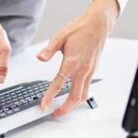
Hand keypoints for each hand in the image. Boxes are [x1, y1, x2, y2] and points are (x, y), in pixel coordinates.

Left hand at [37, 0, 118, 116]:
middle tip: (54, 113)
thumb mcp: (59, 37)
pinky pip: (87, 88)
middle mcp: (82, 69)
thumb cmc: (80, 29)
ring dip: (73, 105)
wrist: (98, 24)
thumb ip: (48, 50)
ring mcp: (89, 71)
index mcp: (72, 62)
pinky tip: (73, 94)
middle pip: (74, 97)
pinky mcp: (93, 70)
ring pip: (83, 95)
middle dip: (64, 109)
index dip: (50, 97)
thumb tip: (39, 58)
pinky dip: (80, 96)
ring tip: (63, 108)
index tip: (44, 105)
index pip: (58, 84)